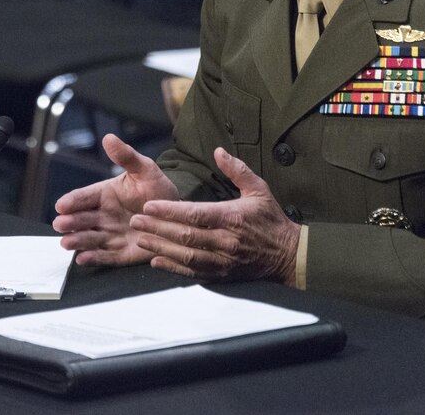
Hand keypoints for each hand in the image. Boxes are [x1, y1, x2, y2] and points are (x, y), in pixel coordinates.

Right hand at [53, 134, 178, 266]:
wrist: (176, 214)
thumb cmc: (157, 189)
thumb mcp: (145, 170)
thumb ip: (126, 156)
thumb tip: (108, 138)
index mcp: (104, 195)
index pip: (84, 197)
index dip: (72, 201)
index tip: (61, 205)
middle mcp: (103, 216)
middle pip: (82, 219)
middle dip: (70, 222)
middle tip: (61, 224)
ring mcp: (111, 235)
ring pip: (90, 239)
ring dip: (78, 240)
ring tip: (67, 242)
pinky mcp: (121, 253)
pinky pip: (105, 256)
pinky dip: (93, 259)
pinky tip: (82, 259)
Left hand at [129, 147, 299, 283]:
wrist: (289, 254)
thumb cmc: (271, 219)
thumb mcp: (259, 188)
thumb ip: (237, 169)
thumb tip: (218, 151)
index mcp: (232, 217)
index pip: (195, 214)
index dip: (170, 211)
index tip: (149, 205)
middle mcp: (226, 241)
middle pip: (186, 236)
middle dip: (158, 228)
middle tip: (135, 221)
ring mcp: (223, 260)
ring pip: (186, 256)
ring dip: (161, 248)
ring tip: (140, 239)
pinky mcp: (221, 274)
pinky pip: (193, 272)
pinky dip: (173, 268)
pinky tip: (156, 261)